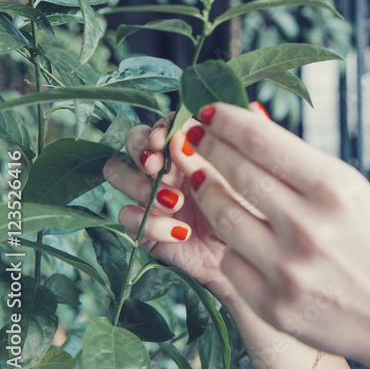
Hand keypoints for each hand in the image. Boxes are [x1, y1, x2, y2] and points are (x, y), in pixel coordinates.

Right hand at [103, 115, 233, 294]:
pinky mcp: (143, 224)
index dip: (157, 128)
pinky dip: (151, 223)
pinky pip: (127, 216)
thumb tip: (238, 112)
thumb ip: (240, 146)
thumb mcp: (250, 175)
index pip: (162, 125)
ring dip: (139, 183)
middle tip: (156, 166)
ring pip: (117, 171)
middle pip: (132, 141)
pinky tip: (180, 232)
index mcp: (190, 148)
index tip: (163, 139)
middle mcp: (167, 165)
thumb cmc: (252, 209)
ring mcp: (151, 193)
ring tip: (176, 201)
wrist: (248, 257)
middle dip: (140, 150)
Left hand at [178, 103, 369, 368]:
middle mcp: (308, 225)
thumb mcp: (355, 193)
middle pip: (235, 172)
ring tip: (203, 181)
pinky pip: (231, 261)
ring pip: (222, 216)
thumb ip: (304, 166)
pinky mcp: (272, 304)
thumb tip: (250, 128)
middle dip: (208, 147)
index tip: (210, 111)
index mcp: (334, 188)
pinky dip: (232, 245)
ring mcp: (287, 268)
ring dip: (207, 192)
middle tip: (196, 137)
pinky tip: (240, 235)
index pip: (261, 141)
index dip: (227, 121)